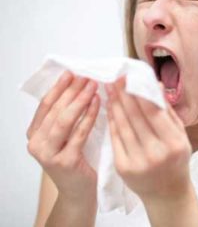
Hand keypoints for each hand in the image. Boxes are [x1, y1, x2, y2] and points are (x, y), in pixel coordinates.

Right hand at [26, 71, 100, 202]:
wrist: (78, 190)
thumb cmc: (74, 159)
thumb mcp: (64, 137)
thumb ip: (64, 116)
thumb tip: (78, 87)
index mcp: (34, 134)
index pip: (45, 105)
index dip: (58, 88)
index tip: (70, 73)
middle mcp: (36, 144)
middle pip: (55, 110)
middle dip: (71, 91)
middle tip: (86, 77)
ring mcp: (48, 154)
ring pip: (64, 120)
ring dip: (79, 100)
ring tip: (92, 86)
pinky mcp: (65, 162)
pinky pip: (79, 133)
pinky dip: (89, 116)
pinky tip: (97, 103)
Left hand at [104, 77, 192, 201]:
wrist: (167, 193)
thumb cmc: (176, 160)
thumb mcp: (180, 135)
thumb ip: (167, 110)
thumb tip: (154, 84)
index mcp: (174, 143)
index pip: (152, 111)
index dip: (138, 92)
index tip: (128, 77)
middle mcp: (156, 154)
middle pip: (135, 117)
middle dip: (123, 94)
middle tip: (115, 79)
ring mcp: (138, 162)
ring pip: (123, 126)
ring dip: (115, 105)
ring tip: (110, 89)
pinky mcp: (123, 168)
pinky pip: (115, 138)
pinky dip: (112, 121)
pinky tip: (110, 108)